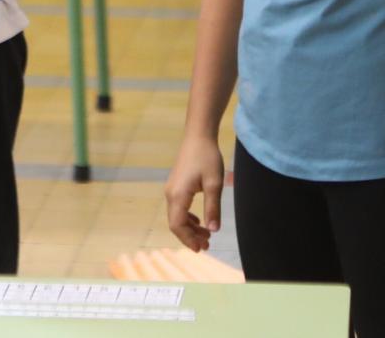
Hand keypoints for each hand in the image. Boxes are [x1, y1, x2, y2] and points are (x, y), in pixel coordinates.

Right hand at [163, 134, 224, 251]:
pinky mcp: (176, 186)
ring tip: (207, 235)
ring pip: (177, 216)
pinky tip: (199, 221)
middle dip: (190, 236)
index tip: (201, 248)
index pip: (178, 225)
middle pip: (176, 223)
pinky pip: (178, 208)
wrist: (198, 136)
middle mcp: (170, 194)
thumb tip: (213, 230)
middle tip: (207, 245)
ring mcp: (171, 190)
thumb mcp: (214, 184)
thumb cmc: (207, 158)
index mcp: (178, 196)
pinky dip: (188, 218)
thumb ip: (213, 208)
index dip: (188, 239)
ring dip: (190, 228)